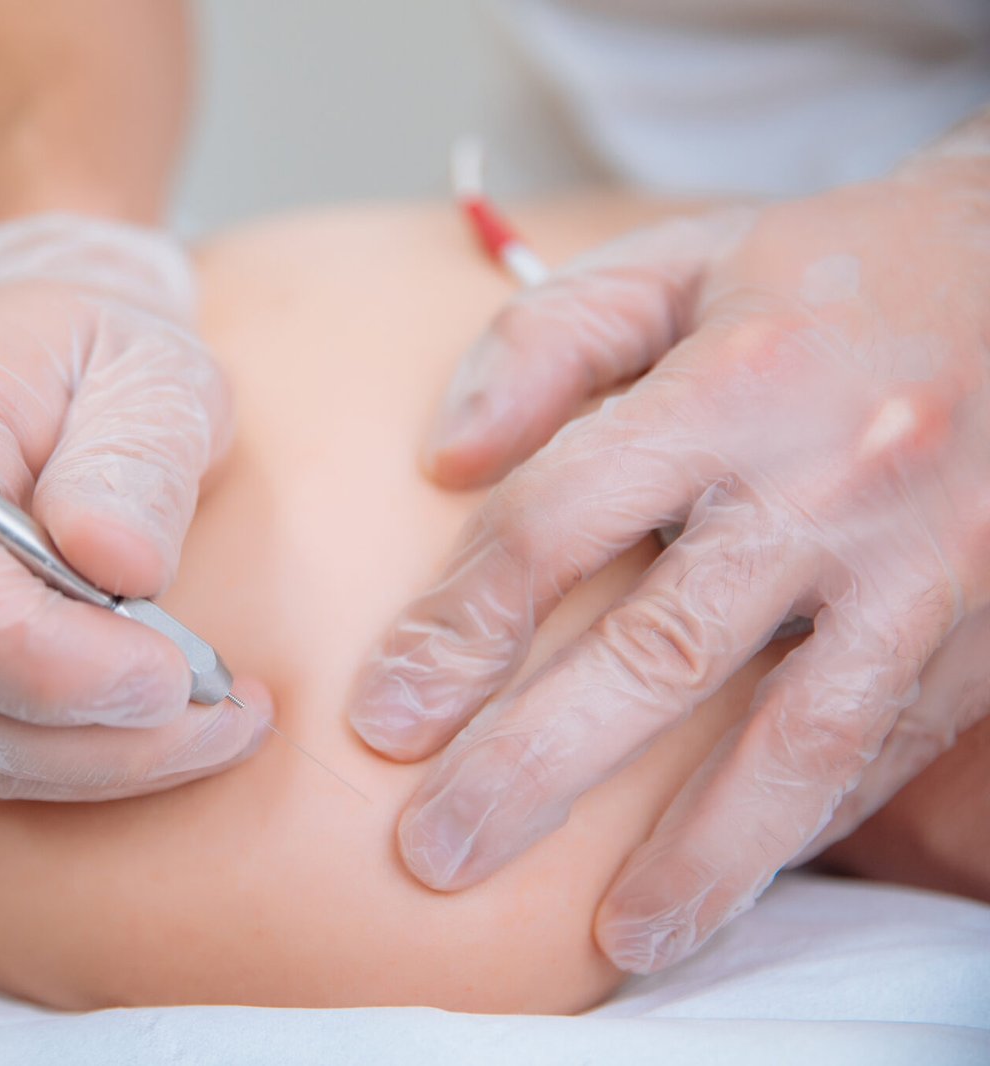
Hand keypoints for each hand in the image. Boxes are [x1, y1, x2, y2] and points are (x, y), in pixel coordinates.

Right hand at [0, 214, 269, 800]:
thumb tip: (118, 562)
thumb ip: (137, 454)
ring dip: (102, 759)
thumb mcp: (154, 370)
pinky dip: (78, 762)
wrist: (51, 380)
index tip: (173, 671)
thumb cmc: (104, 362)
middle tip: (230, 711)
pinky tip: (163, 730)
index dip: (48, 656)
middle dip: (98, 724)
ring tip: (221, 722)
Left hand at [352, 130, 989, 970]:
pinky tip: (736, 882)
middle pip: (658, 653)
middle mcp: (828, 483)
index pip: (557, 524)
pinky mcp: (984, 630)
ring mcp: (920, 570)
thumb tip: (443, 459)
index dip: (459, 628)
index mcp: (731, 384)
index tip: (383, 716)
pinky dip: (809, 828)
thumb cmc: (829, 276)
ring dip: (698, 852)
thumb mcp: (679, 263)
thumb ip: (548, 342)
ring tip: (614, 941)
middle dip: (536, 765)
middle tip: (437, 850)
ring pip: (797, 739)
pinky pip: (887, 750)